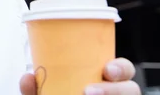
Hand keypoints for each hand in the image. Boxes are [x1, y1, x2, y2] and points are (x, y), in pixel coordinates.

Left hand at [19, 58, 140, 94]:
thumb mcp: (45, 94)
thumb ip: (35, 90)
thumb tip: (27, 77)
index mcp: (104, 79)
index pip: (123, 69)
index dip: (120, 67)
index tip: (106, 69)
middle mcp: (116, 93)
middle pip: (132, 89)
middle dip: (117, 89)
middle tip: (89, 91)